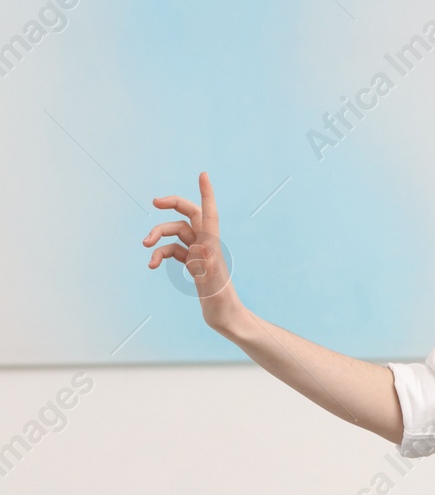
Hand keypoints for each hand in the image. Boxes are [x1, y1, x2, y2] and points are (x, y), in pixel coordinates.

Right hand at [143, 171, 244, 333]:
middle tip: (153, 202)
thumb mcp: (213, 286)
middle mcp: (207, 246)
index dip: (206, 193)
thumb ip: (208, 267)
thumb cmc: (223, 306)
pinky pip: (173, 250)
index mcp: (212, 246)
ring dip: (158, 235)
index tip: (203, 174)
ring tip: (145, 245)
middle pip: (189, 215)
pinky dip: (160, 253)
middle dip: (172, 205)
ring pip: (176, 233)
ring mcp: (199, 254)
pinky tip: (152, 265)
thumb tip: (202, 247)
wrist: (228, 320)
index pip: (209, 213)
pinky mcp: (193, 264)